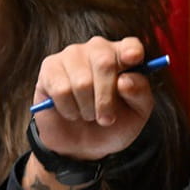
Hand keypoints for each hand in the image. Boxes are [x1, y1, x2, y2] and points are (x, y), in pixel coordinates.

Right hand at [27, 36, 153, 173]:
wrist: (82, 143)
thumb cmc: (114, 123)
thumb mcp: (136, 114)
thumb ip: (139, 94)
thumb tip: (125, 81)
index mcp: (123, 57)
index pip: (131, 46)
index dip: (132, 51)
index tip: (133, 60)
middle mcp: (98, 49)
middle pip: (105, 62)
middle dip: (107, 98)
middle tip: (106, 119)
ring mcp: (72, 55)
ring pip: (82, 81)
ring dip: (87, 108)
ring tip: (88, 114)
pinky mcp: (50, 68)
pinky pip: (61, 90)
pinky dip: (69, 109)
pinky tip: (71, 111)